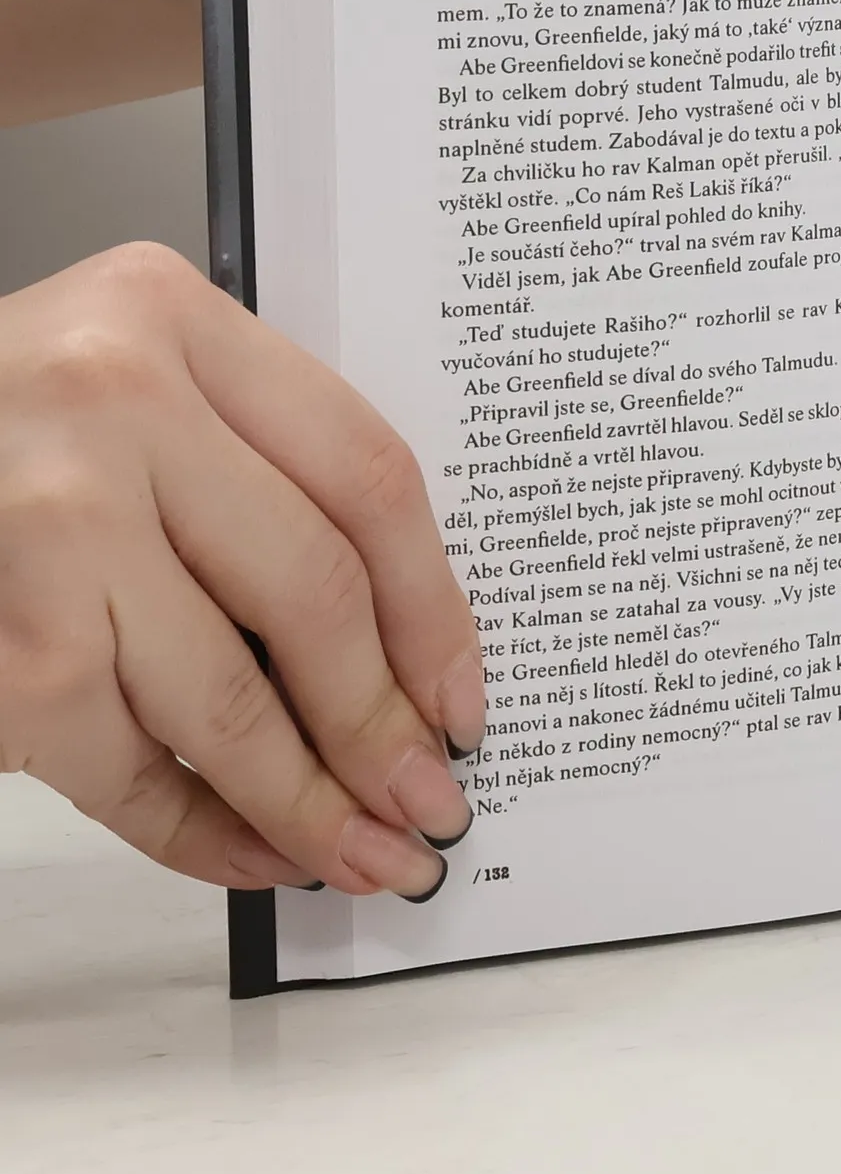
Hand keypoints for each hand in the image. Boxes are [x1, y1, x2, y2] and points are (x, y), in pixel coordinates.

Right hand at [0, 244, 484, 896]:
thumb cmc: (3, 430)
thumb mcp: (136, 394)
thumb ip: (253, 475)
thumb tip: (395, 659)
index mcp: (174, 319)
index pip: (365, 476)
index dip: (436, 609)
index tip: (462, 699)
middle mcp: (112, 402)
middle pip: (312, 591)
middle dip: (383, 725)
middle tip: (430, 802)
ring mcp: (45, 521)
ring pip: (223, 698)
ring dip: (305, 802)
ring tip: (362, 854)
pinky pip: (118, 764)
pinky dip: (195, 830)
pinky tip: (251, 851)